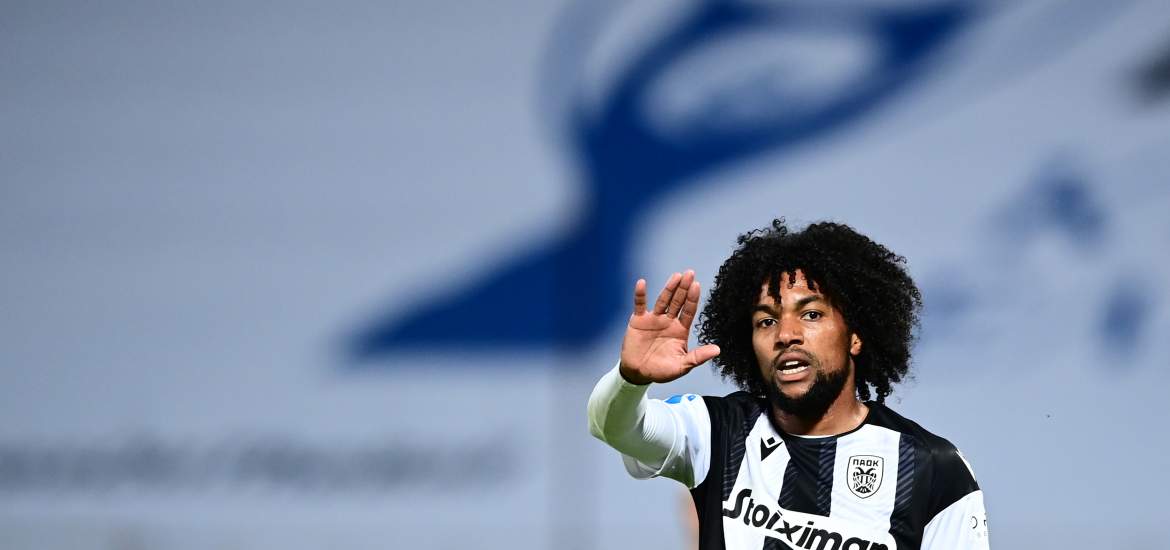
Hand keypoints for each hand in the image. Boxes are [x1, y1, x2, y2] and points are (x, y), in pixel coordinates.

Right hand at [619, 270, 720, 384]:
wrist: (638, 373)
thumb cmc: (661, 371)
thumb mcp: (682, 366)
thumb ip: (698, 357)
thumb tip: (717, 350)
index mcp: (680, 330)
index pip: (689, 311)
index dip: (693, 299)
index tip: (697, 286)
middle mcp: (669, 321)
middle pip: (678, 301)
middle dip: (684, 288)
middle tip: (690, 274)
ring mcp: (654, 319)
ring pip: (662, 300)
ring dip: (669, 288)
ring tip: (676, 276)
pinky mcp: (638, 320)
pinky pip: (639, 305)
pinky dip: (640, 294)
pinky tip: (642, 283)